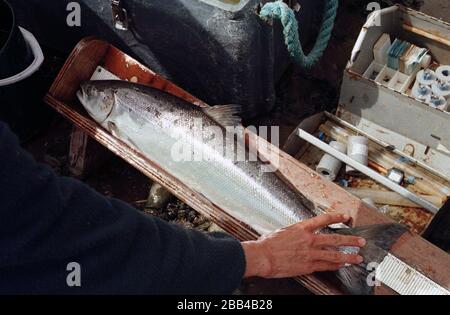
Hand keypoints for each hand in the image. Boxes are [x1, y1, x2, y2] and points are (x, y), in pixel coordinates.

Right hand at [242, 213, 365, 278]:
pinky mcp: (308, 266)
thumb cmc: (268, 244)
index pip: (323, 220)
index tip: (345, 217)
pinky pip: (325, 266)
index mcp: (301, 228)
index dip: (336, 218)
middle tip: (361, 241)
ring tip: (358, 257)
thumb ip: (295, 232)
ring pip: (334, 254)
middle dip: (350, 240)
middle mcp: (308, 239)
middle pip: (335, 238)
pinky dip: (335, 266)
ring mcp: (310, 253)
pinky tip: (341, 265)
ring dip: (348, 256)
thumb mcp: (283, 231)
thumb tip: (300, 233)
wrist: (263, 256)